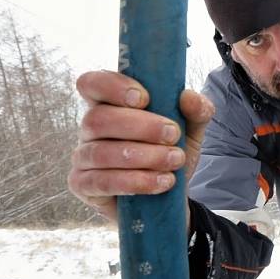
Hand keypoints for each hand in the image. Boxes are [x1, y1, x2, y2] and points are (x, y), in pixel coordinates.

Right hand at [68, 70, 214, 224]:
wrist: (170, 195)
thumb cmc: (170, 152)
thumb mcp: (191, 130)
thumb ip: (196, 110)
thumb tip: (188, 97)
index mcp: (110, 104)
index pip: (92, 83)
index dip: (112, 87)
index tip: (144, 98)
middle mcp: (90, 128)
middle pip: (98, 119)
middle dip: (141, 127)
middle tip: (173, 135)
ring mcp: (83, 157)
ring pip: (101, 152)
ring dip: (144, 157)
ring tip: (175, 161)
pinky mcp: (84, 185)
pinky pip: (102, 182)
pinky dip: (136, 182)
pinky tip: (161, 182)